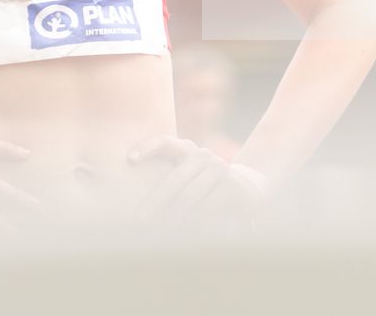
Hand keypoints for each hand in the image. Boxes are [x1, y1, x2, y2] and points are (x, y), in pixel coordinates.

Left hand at [128, 136, 269, 224]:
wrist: (246, 189)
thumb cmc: (203, 185)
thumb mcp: (186, 176)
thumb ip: (164, 179)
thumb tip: (130, 199)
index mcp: (186, 149)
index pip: (164, 141)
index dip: (147, 147)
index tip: (130, 159)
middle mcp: (202, 156)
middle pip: (174, 179)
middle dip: (155, 202)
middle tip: (140, 220)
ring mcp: (218, 169)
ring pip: (190, 196)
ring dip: (174, 217)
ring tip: (160, 233)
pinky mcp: (230, 186)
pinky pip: (208, 207)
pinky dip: (195, 223)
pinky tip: (184, 235)